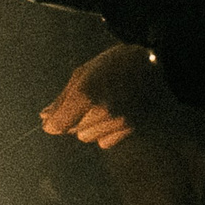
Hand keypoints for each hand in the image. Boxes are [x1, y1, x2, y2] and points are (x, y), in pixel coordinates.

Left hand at [40, 43, 165, 148]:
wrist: (160, 65)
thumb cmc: (117, 63)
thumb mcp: (84, 73)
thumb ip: (62, 98)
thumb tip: (44, 118)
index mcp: (86, 93)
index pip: (58, 125)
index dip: (54, 123)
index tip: (54, 119)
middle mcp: (103, 111)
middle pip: (76, 132)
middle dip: (77, 121)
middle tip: (91, 101)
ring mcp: (120, 122)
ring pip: (91, 137)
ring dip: (92, 126)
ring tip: (106, 105)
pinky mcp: (134, 129)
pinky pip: (107, 141)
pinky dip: (107, 132)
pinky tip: (117, 115)